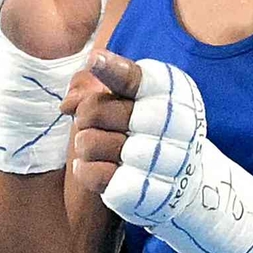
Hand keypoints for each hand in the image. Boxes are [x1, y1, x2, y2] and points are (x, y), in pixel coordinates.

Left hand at [72, 47, 252, 252]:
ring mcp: (157, 159)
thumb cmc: (150, 129)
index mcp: (170, 90)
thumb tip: (67, 104)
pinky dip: (85, 169)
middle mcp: (170, 123)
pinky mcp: (141, 190)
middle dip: (86, 116)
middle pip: (94, 110)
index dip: (112, 69)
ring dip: (86, 145)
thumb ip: (98, 89)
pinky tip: (100, 167)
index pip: (134, 78)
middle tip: (99, 123)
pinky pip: (90, 172)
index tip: (94, 61)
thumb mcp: (134, 99)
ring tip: (104, 147)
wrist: (184, 179)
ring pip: (87, 142)